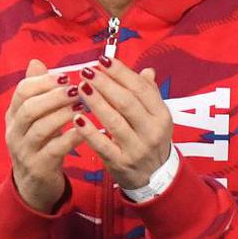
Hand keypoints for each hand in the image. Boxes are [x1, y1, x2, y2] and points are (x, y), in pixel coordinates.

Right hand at [7, 58, 85, 210]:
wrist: (34, 186)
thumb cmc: (40, 145)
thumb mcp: (35, 118)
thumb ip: (37, 91)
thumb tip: (37, 62)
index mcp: (13, 116)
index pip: (22, 91)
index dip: (44, 81)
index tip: (66, 76)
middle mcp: (14, 132)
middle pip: (29, 108)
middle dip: (54, 96)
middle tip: (77, 89)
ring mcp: (24, 151)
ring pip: (40, 128)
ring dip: (63, 115)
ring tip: (83, 106)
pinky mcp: (39, 167)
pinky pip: (55, 150)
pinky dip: (71, 137)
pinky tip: (86, 129)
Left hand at [76, 59, 172, 190]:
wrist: (154, 178)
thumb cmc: (150, 140)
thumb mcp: (156, 118)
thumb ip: (149, 94)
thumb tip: (146, 71)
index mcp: (161, 115)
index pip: (141, 88)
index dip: (121, 72)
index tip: (103, 60)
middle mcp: (152, 131)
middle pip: (127, 102)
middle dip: (105, 84)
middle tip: (87, 71)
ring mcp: (137, 149)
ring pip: (114, 121)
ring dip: (96, 102)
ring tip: (80, 88)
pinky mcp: (121, 163)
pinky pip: (103, 145)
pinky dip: (89, 131)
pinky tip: (76, 118)